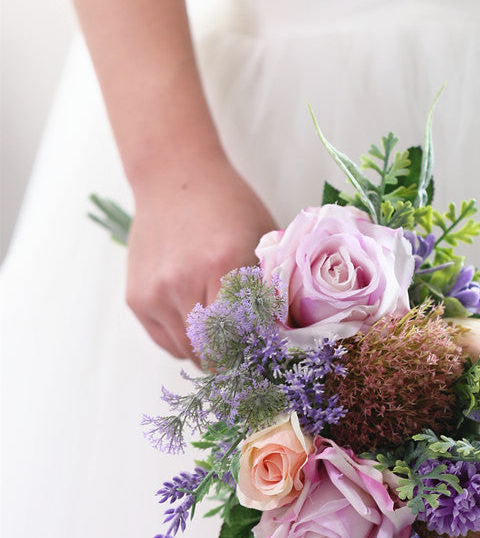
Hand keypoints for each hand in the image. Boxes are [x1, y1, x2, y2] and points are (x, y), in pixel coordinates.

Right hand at [126, 152, 275, 359]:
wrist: (174, 177)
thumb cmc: (229, 208)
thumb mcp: (262, 240)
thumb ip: (273, 287)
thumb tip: (285, 335)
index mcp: (220, 266)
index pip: (240, 338)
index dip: (254, 353)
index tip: (266, 355)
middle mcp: (181, 283)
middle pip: (212, 354)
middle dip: (233, 360)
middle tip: (249, 354)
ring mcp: (154, 294)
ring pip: (188, 354)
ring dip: (209, 354)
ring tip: (226, 336)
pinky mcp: (136, 300)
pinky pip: (166, 343)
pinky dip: (186, 343)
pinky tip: (199, 324)